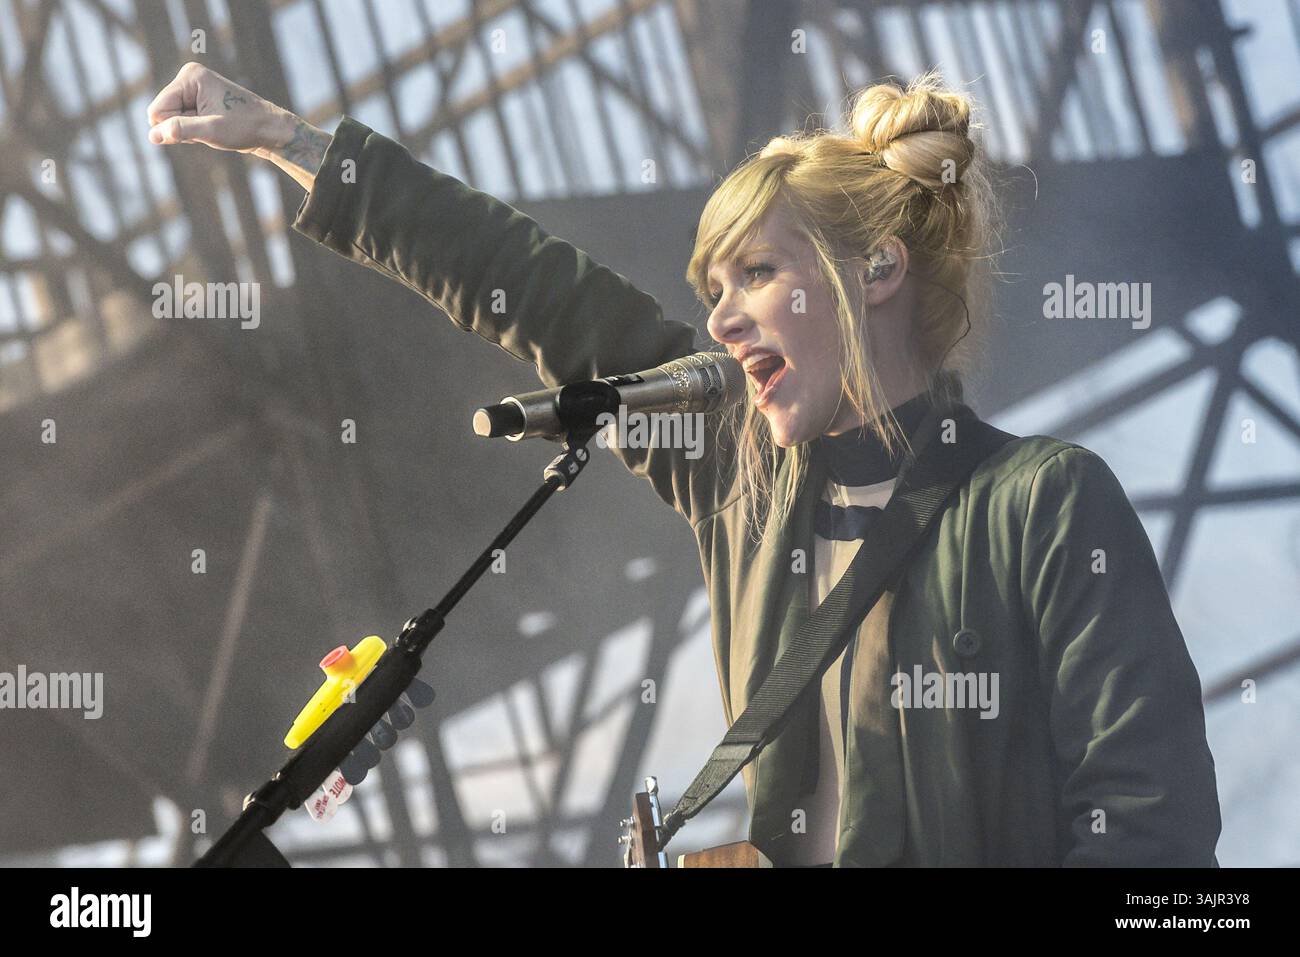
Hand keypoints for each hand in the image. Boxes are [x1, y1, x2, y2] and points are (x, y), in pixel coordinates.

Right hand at [146, 61, 293, 153]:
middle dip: (183, 128)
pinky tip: (212, 128)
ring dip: (190, 131)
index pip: (158, 109)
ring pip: (172, 119)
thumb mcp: (211, 131)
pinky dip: (195, 130)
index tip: (202, 127)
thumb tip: (152, 136)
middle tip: (210, 129)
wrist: (270, 129)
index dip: (174, 127)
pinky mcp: (198, 99)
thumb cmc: (244, 128)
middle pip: (163, 113)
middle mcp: (189, 77)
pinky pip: (182, 120)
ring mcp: (193, 88)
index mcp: (190, 76)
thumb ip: (180, 131)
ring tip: (214, 128)